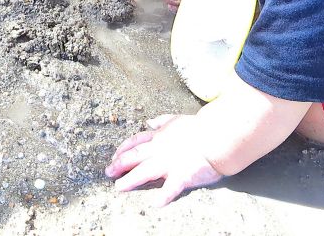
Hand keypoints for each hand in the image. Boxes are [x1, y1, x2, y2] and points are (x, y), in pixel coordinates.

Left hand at [105, 113, 222, 205]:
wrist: (216, 136)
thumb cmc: (198, 128)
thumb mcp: (176, 119)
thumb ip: (161, 121)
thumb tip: (149, 121)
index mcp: (158, 138)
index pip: (135, 142)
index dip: (122, 149)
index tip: (114, 156)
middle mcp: (159, 151)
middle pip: (133, 157)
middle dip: (118, 165)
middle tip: (108, 173)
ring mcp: (169, 164)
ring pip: (144, 172)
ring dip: (130, 180)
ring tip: (119, 187)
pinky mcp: (182, 176)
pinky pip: (171, 188)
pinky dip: (163, 197)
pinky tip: (155, 204)